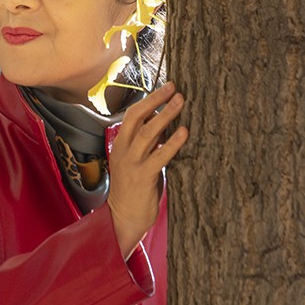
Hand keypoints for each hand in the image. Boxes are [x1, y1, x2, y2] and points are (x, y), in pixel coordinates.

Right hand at [107, 81, 187, 258]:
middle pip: (137, 117)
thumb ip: (147, 143)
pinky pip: (159, 156)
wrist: (123, 217)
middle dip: (156, 100)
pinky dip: (172, 142)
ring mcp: (132, 163)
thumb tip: (164, 122)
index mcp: (121, 144)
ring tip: (180, 102)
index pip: (133, 114)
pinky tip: (184, 132)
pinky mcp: (143, 177)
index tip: (166, 86)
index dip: (149, 99)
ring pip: (147, 132)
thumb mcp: (136, 160)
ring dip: (165, 115)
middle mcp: (123, 150)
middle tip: (174, 87)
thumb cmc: (133, 188)